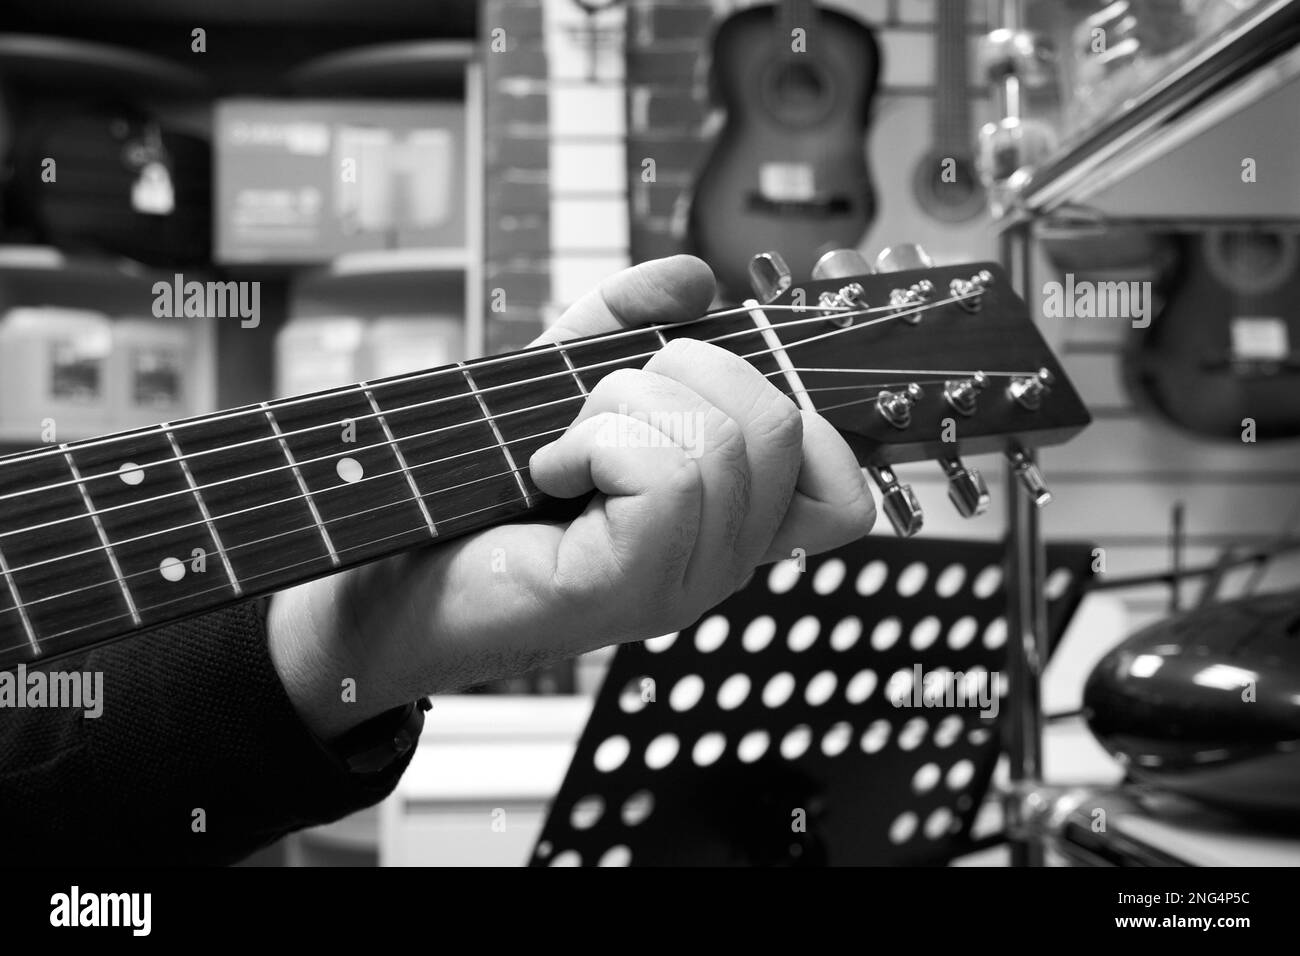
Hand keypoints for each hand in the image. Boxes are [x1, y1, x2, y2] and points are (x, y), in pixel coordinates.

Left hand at [268, 256, 874, 739]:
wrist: (383, 586)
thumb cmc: (476, 496)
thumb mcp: (558, 386)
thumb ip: (624, 326)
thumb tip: (693, 277)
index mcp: (726, 523)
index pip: (844, 484)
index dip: (800, 402)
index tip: (707, 370)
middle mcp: (723, 563)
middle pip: (779, 421)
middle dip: (681, 372)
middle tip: (602, 410)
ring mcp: (682, 584)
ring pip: (717, 438)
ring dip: (619, 408)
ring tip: (563, 449)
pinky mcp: (629, 589)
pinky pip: (663, 472)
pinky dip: (594, 441)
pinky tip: (548, 471)